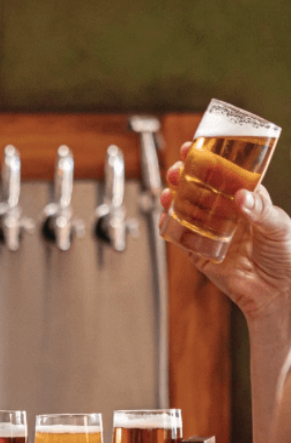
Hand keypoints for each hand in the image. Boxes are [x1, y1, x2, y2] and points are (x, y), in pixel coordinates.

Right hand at [161, 142, 290, 320]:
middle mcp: (227, 214)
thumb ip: (260, 211)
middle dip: (184, 176)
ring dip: (173, 198)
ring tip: (167, 192)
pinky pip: (180, 237)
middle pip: (200, 189)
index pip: (224, 175)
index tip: (195, 147)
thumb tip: (240, 196)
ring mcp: (212, 232)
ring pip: (186, 210)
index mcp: (248, 202)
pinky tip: (164, 218)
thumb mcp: (279, 228)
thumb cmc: (287, 258)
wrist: (278, 295)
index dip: (209, 160)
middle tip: (176, 169)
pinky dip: (169, 226)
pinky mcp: (200, 253)